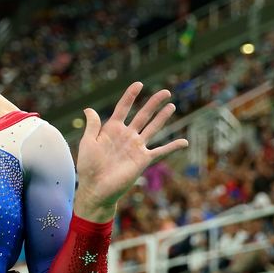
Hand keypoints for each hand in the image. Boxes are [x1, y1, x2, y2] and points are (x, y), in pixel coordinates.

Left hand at [74, 81, 188, 221]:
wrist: (96, 188)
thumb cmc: (88, 167)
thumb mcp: (88, 143)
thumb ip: (92, 126)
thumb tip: (89, 109)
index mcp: (112, 130)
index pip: (123, 108)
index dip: (130, 96)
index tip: (138, 84)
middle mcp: (127, 136)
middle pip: (143, 115)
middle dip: (153, 103)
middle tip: (165, 91)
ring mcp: (136, 147)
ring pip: (153, 128)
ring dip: (162, 117)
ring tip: (172, 106)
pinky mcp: (143, 159)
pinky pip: (161, 151)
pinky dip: (173, 147)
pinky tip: (184, 142)